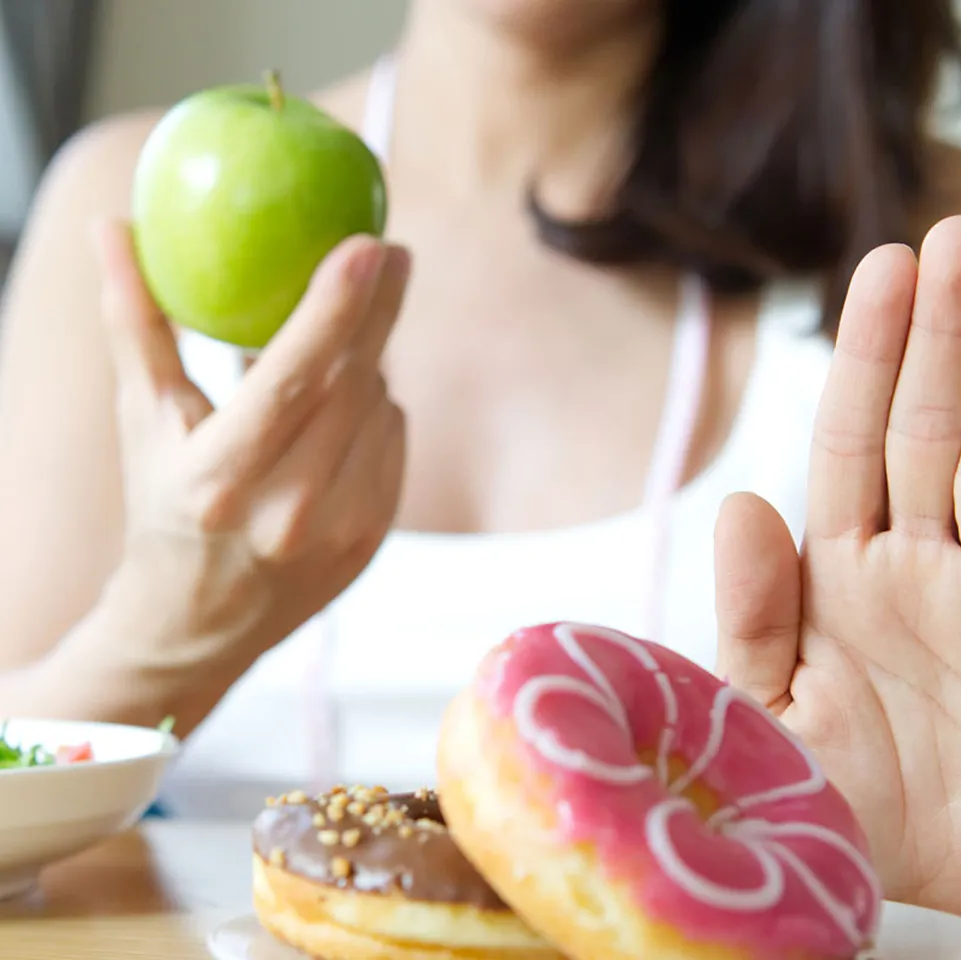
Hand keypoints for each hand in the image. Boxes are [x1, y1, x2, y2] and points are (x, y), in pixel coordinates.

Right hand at [93, 221, 408, 670]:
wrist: (197, 626)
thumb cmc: (161, 508)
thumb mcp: (142, 421)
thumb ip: (135, 323)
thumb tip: (112, 227)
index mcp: (222, 480)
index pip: (290, 382)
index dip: (333, 310)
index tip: (367, 245)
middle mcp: (290, 511)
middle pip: (354, 385)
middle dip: (379, 310)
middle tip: (390, 250)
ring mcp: (342, 530)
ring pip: (379, 407)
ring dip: (365, 364)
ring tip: (328, 354)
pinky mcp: (375, 536)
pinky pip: (392, 439)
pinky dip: (373, 408)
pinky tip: (338, 411)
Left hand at [714, 215, 960, 934]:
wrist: (896, 898)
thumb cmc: (821, 803)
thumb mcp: (761, 707)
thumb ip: (752, 610)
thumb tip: (742, 502)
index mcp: (838, 574)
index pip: (852, 442)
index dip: (867, 356)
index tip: (880, 267)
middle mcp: (917, 574)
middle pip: (930, 433)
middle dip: (941, 337)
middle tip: (954, 237)